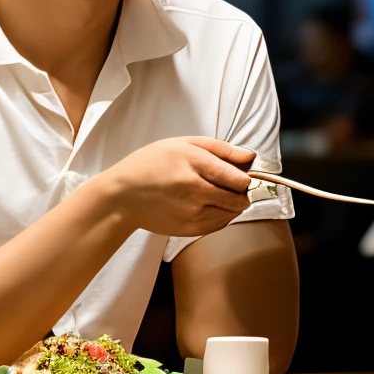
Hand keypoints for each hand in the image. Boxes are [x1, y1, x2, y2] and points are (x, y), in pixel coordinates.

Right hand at [97, 137, 253, 236]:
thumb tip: (250, 157)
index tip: (244, 177)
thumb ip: (221, 149)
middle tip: (233, 186)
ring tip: (216, 194)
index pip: (238, 179)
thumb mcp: (184, 143)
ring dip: (232, 205)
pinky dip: (221, 216)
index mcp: (194, 164)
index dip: (246, 180)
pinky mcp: (188, 230)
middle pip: (239, 199)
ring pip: (231, 214)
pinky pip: (219, 225)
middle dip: (242, 193)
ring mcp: (192, 213)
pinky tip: (207, 205)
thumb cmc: (151, 163)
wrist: (122, 196)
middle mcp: (195, 190)